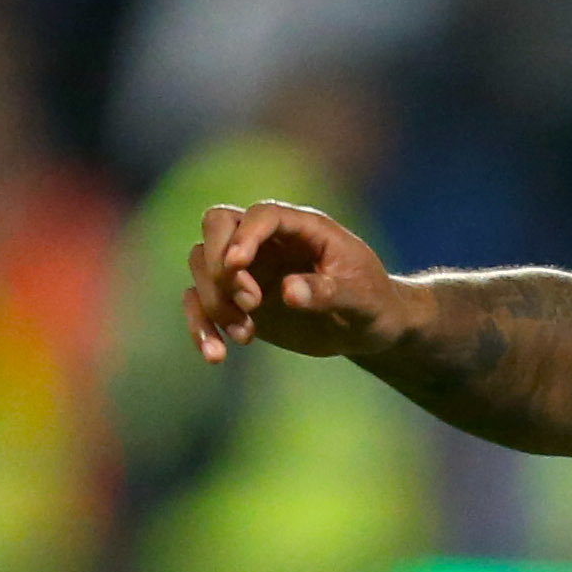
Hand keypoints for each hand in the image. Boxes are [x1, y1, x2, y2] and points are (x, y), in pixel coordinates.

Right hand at [183, 202, 397, 364]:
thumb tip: (290, 292)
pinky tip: (216, 356)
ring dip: (214, 299)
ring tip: (246, 335)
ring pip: (201, 262)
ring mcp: (248, 267)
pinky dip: (200, 326)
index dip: (245, 235)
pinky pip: (199, 301)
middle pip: (217, 225)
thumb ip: (329, 292)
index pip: (262, 215)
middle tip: (252, 303)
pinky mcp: (235, 297)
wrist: (366, 329)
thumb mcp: (362, 300)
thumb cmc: (372, 304)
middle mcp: (268, 240)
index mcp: (303, 227)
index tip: (237, 265)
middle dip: (221, 263)